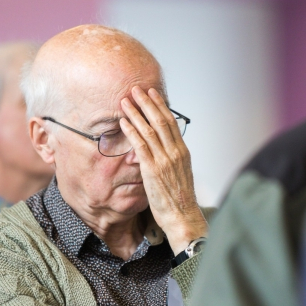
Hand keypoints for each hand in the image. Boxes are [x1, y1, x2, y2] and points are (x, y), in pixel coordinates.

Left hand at [120, 86, 206, 254]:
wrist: (183, 216)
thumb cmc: (180, 199)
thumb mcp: (181, 174)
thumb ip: (172, 159)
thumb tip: (164, 149)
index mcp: (183, 152)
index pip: (171, 122)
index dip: (160, 106)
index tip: (152, 94)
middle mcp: (175, 152)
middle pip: (160, 120)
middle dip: (147, 103)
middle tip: (136, 89)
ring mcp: (164, 160)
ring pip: (149, 130)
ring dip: (136, 113)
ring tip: (125, 101)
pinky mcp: (152, 170)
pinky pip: (140, 145)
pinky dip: (131, 131)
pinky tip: (123, 122)